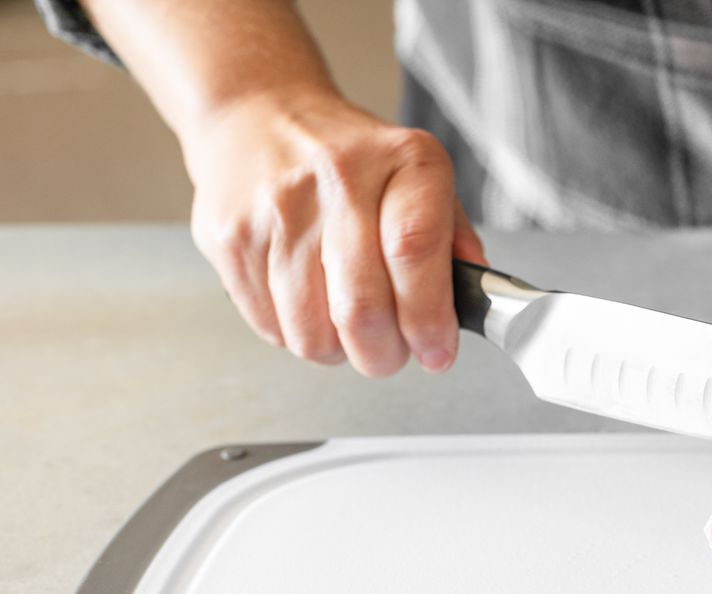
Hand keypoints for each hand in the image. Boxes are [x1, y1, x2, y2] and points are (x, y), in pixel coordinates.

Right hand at [182, 89, 486, 375]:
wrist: (258, 115)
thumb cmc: (352, 160)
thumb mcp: (420, 178)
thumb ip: (454, 240)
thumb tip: (475, 304)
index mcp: (404, 161)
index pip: (415, 253)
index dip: (428, 319)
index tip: (436, 351)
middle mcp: (338, 178)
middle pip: (362, 307)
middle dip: (385, 354)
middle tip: (393, 352)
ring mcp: (277, 209)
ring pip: (313, 332)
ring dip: (339, 352)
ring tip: (348, 326)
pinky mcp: (230, 238)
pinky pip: (272, 327)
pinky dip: (298, 334)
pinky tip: (308, 303)